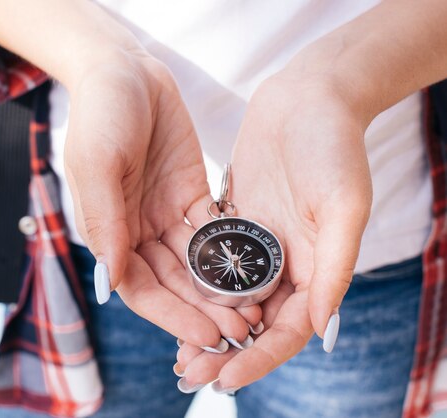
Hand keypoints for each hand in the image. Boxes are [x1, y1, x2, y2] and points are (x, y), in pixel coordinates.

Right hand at [65, 50, 260, 349]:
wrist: (125, 69)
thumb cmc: (100, 113)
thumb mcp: (97, 164)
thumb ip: (105, 221)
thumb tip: (111, 280)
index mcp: (109, 230)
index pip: (139, 287)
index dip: (170, 315)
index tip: (206, 335)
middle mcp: (137, 230)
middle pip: (172, 283)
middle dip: (203, 309)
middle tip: (240, 331)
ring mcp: (164, 214)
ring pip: (195, 264)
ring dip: (221, 289)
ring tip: (254, 310)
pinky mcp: (189, 194)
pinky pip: (212, 230)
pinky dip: (230, 252)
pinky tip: (256, 269)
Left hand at [175, 72, 371, 389]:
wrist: (310, 96)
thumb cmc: (334, 146)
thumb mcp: (343, 204)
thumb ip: (334, 268)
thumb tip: (319, 330)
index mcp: (316, 268)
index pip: (287, 330)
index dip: (259, 358)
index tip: (226, 379)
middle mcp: (285, 262)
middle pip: (254, 322)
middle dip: (224, 351)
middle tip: (190, 373)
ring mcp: (257, 243)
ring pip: (228, 298)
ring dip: (205, 325)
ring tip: (177, 352)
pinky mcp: (234, 220)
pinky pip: (211, 262)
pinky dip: (195, 285)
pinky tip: (170, 299)